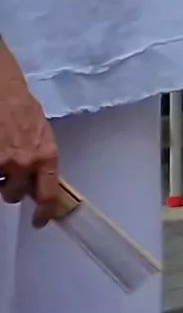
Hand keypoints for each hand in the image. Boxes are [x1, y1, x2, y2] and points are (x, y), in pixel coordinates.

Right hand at [0, 63, 52, 219]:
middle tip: (8, 172)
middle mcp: (25, 163)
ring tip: (0, 156)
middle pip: (15, 195)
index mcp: (46, 156)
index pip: (48, 195)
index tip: (40, 221)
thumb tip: (38, 180)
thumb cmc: (22, 108)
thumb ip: (42, 159)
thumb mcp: (42, 134)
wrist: (2, 91)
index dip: (44, 212)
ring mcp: (2, 163)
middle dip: (11, 187)